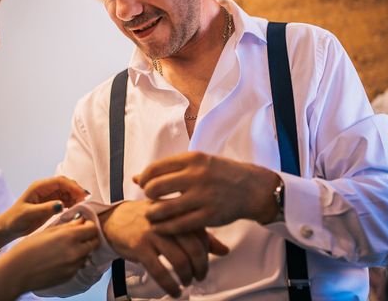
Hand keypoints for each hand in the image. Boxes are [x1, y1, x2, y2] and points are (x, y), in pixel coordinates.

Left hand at [0, 176, 88, 239]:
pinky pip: (65, 200)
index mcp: (39, 187)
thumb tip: (61, 204)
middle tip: (86, 201)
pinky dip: (72, 203)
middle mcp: (45, 189)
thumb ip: (45, 209)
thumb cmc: (15, 220)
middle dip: (76, 190)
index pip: (60, 181)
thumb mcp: (28, 214)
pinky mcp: (51, 203)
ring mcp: (48, 196)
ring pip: (67, 191)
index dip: (72, 186)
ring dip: (76, 197)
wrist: (8, 228)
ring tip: (83, 206)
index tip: (82, 195)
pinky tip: (76, 209)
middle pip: (66, 184)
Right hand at [0, 218, 99, 299]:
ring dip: (82, 249)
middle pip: (94, 242)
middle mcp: (75, 251)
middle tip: (77, 236)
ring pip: (87, 254)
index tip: (82, 225)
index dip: (88, 225)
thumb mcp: (48, 231)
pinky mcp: (69, 276)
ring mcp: (73, 266)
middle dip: (88, 237)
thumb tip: (80, 220)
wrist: (16, 272)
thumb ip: (67, 225)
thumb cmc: (27, 249)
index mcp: (69, 236)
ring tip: (66, 248)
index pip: (92, 228)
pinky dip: (74, 261)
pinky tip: (60, 258)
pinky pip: (78, 265)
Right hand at [100, 200, 228, 297]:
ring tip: (186, 282)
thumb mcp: (174, 222)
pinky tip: (174, 290)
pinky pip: (160, 271)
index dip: (208, 252)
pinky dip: (170, 285)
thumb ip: (199, 234)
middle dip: (201, 267)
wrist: (115, 219)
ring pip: (179, 260)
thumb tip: (225, 251)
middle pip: (195, 248)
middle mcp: (167, 220)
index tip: (204, 262)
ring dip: (187, 277)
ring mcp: (153, 233)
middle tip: (200, 276)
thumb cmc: (148, 221)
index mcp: (178, 212)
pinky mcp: (140, 246)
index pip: (202, 234)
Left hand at [133, 152, 280, 233]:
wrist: (251, 188)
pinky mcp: (209, 216)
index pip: (155, 169)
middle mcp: (196, 175)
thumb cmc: (219, 174)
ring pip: (164, 209)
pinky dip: (165, 228)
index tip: (145, 186)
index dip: (144, 179)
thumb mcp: (197, 162)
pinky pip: (179, 225)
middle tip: (151, 201)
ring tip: (153, 216)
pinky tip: (162, 227)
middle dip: (148, 197)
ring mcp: (203, 196)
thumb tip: (136, 178)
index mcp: (192, 159)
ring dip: (153, 215)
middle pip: (155, 188)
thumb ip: (168, 169)